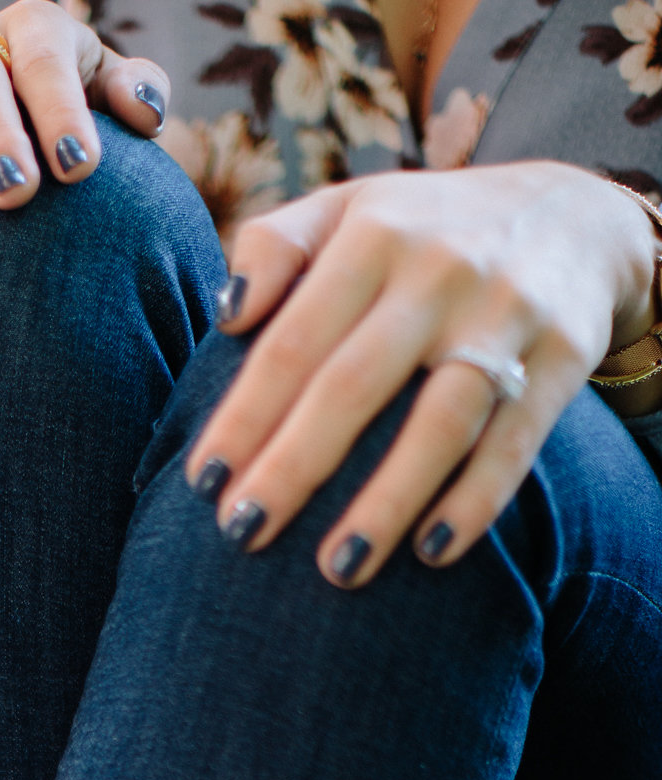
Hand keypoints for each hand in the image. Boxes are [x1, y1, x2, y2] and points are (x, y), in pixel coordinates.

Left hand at [186, 162, 658, 583]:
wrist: (577, 213)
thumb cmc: (424, 232)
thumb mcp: (351, 209)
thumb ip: (277, 246)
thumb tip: (226, 315)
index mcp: (373, 236)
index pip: (293, 340)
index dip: (244, 414)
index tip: (203, 481)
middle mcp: (440, 272)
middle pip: (353, 385)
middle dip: (293, 467)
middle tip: (241, 534)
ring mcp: (505, 317)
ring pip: (441, 421)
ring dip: (387, 502)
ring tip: (337, 570)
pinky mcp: (562, 358)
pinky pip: (514, 443)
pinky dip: (475, 501)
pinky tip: (431, 554)